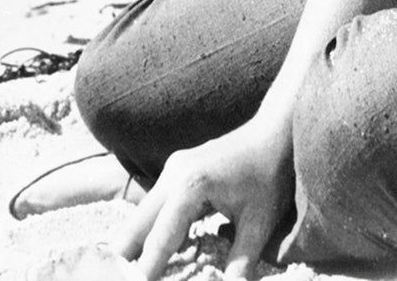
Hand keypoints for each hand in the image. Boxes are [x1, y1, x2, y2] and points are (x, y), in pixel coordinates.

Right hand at [116, 115, 293, 280]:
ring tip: (131, 273)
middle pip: (137, 225)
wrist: (276, 131)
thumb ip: (242, 259)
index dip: (145, 271)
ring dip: (136, 245)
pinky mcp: (177, 170)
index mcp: (190, 187)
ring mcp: (173, 169)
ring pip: (142, 215)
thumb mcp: (260, 221)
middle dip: (126, 258)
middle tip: (120, 279)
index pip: (159, 240)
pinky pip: (155, 206)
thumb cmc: (270, 174)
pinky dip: (150, 230)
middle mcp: (174, 175)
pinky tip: (153, 254)